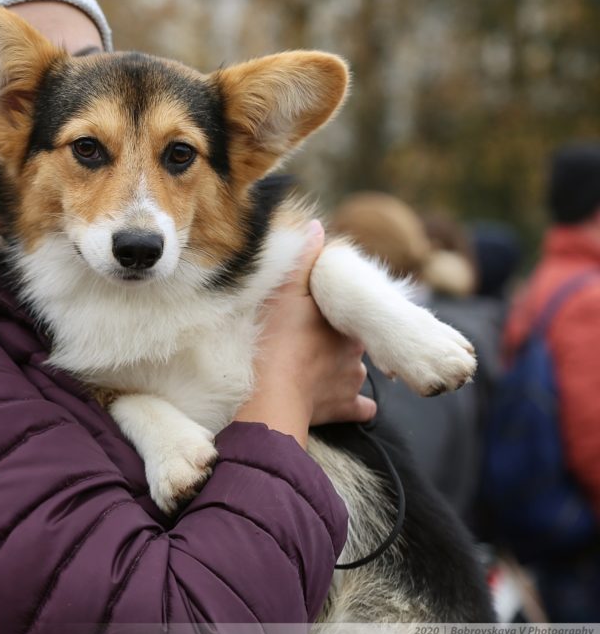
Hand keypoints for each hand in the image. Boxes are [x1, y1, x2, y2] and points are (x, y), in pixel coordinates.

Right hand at [234, 220, 376, 445]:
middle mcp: (356, 351)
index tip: (320, 318)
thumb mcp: (286, 294)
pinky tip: (340, 403)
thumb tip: (318, 226)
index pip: (348, 316)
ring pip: (355, 373)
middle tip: (315, 343)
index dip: (335, 316)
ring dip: (342, 372)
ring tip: (319, 372)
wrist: (274, 395)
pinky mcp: (344, 408)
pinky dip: (353, 405)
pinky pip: (359, 407)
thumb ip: (302, 261)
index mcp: (344, 324)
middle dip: (339, 343)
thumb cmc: (279, 341)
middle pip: (352, 343)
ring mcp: (351, 381)